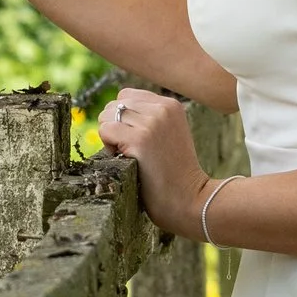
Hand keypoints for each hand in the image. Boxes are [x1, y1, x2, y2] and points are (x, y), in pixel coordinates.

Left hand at [95, 87, 211, 239]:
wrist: (192, 200)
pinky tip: (125, 160)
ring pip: (107, 116)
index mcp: (170, 104)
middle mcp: (162, 108)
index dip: (123, 119)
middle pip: (113, 105)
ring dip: (110, 137)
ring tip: (129, 155)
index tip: (136, 140)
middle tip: (131, 151)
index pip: (126, 96)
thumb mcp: (169, 133)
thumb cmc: (175, 173)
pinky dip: (107, 146)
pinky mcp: (141, 139)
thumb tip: (112, 111)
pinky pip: (105, 130)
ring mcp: (152, 122)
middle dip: (114, 127)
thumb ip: (148, 118)